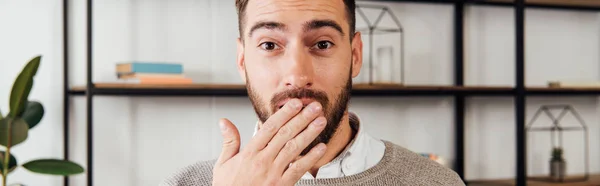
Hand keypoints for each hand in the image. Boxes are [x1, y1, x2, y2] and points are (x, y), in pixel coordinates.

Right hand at [212, 98, 327, 185]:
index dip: (284, 114)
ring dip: (309, 133)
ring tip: (321, 121)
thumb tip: (224, 121)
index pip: (269, 128)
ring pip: (294, 149)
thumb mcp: (223, 163)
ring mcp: (273, 174)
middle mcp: (262, 161)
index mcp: (249, 153)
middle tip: (315, 107)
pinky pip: (298, 170)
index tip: (295, 103)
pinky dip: (311, 158)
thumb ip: (229, 141)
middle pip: (285, 134)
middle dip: (301, 119)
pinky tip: (321, 148)